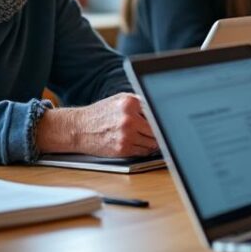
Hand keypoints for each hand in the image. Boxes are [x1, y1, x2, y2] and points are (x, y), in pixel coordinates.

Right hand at [36, 93, 157, 156]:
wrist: (80, 128)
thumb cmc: (101, 113)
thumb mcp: (120, 100)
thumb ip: (140, 102)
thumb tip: (162, 108)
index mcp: (130, 103)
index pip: (157, 111)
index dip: (163, 118)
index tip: (170, 121)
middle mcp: (129, 119)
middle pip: (157, 128)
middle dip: (160, 131)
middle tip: (163, 131)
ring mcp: (126, 135)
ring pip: (153, 142)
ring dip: (154, 142)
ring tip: (149, 137)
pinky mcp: (123, 149)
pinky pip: (144, 151)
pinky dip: (146, 149)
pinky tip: (141, 143)